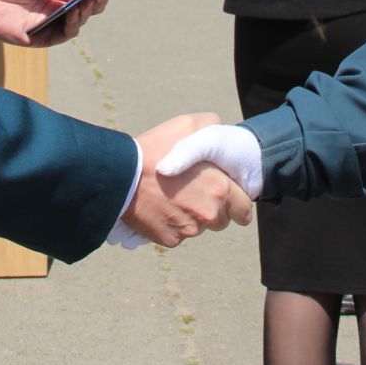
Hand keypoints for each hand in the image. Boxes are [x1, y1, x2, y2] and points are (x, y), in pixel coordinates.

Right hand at [120, 114, 253, 246]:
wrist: (121, 175)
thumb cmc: (155, 149)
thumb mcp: (187, 125)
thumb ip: (211, 125)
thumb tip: (219, 126)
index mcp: (220, 189)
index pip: (244, 209)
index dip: (237, 204)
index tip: (230, 202)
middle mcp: (208, 214)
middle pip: (220, 220)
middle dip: (212, 209)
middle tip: (192, 192)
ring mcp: (189, 230)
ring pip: (198, 227)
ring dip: (191, 216)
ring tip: (172, 197)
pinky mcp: (170, 239)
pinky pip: (177, 234)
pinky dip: (171, 224)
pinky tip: (159, 207)